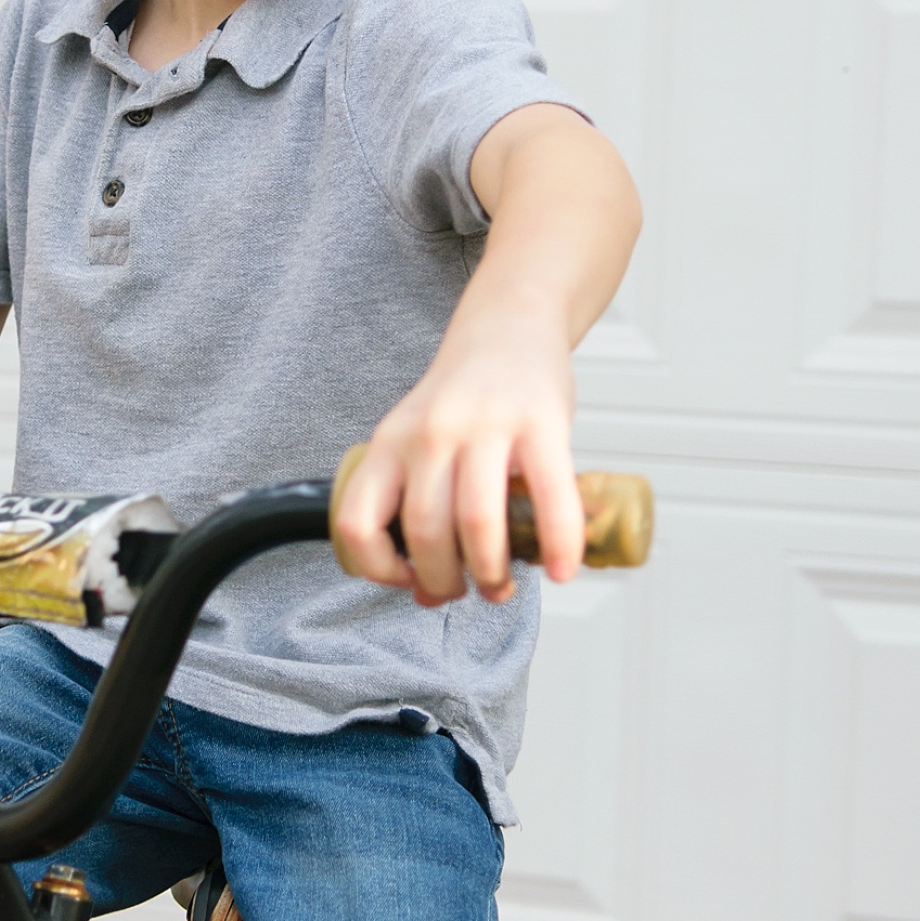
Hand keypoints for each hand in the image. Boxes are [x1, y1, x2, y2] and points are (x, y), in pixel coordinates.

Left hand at [331, 308, 584, 606]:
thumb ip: (418, 510)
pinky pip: (549, 498)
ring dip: (491, 573)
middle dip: (447, 582)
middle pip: (424, 533)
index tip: (406, 580)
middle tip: (469, 591)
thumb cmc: (464, 400)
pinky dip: (558, 546)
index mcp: (390, 441)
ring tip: (503, 586)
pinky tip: (561, 570)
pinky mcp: (540, 421)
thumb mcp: (420, 443)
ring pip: (476, 524)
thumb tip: (426, 595)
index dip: (376, 568)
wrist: (509, 325)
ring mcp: (485, 424)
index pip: (358, 521)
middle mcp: (430, 432)